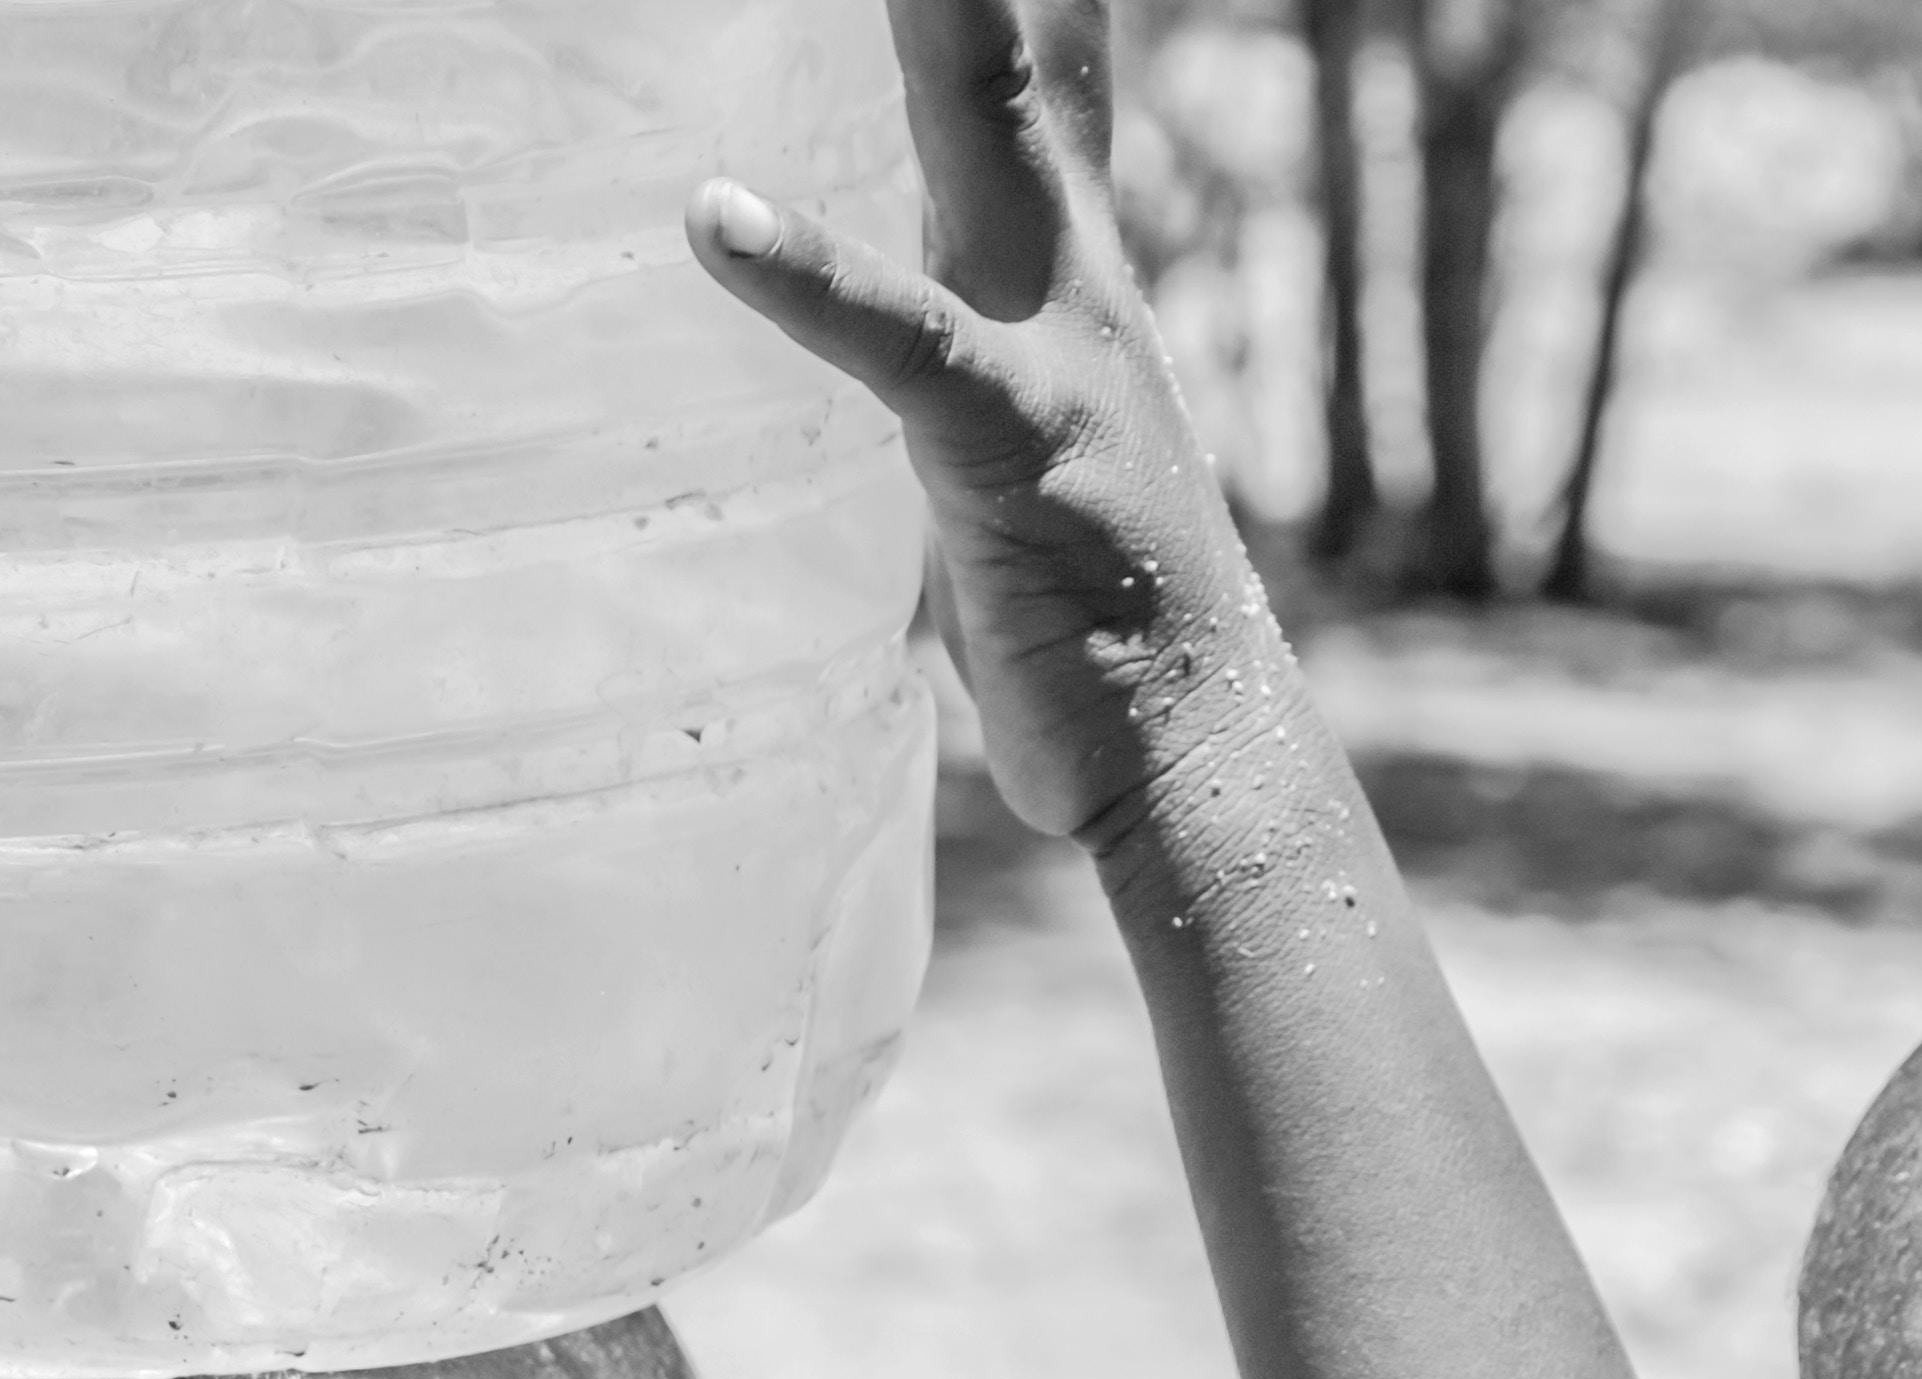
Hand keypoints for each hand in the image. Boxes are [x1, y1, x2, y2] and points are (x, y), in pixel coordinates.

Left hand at [688, 0, 1291, 855]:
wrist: (1206, 762)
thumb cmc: (1098, 637)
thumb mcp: (1015, 465)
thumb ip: (953, 381)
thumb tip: (899, 366)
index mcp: (1069, 276)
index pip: (1045, 66)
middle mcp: (1075, 281)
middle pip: (1017, 49)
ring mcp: (1055, 356)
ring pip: (984, 135)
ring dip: (937, 15)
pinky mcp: (1012, 452)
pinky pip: (900, 344)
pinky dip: (806, 276)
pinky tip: (715, 218)